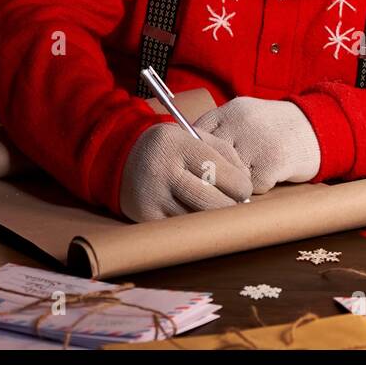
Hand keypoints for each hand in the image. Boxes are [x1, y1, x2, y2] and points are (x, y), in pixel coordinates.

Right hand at [119, 122, 252, 221]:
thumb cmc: (167, 146)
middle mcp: (163, 171)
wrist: (118, 155)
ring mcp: (153, 197)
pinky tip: (195, 214)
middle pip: (212, 202)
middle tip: (235, 203)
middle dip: (231, 206)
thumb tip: (247, 183)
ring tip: (215, 207)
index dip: (240, 185)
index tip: (244, 189)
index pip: (220, 171)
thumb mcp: (193, 135)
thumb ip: (224, 152)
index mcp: (178, 145)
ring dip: (213, 218)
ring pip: (199, 219)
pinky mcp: (146, 217)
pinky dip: (194, 225)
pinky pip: (181, 228)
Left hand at [193, 97, 320, 194]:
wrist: (318, 128)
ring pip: (228, 175)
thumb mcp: (245, 118)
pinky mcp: (272, 161)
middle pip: (209, 158)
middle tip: (222, 179)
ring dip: (237, 181)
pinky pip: (250, 186)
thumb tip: (186, 153)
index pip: (195, 135)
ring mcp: (256, 140)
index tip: (198, 167)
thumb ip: (220, 130)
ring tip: (251, 173)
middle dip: (214, 173)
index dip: (195, 155)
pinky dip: (259, 187)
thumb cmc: (275, 129)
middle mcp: (240, 121)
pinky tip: (271, 174)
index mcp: (230, 109)